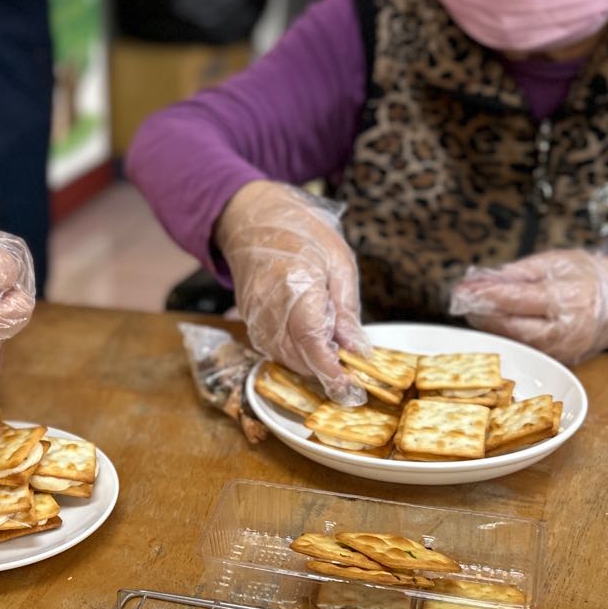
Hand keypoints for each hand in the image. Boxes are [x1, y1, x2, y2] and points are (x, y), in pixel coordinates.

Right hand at [214, 181, 369, 405]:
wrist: (252, 219)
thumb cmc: (300, 233)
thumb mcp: (338, 262)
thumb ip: (346, 309)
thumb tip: (358, 349)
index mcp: (297, 287)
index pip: (313, 343)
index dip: (333, 371)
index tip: (353, 389)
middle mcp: (269, 309)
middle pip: (300, 358)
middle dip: (328, 370)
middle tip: (355, 371)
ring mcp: (254, 318)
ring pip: (286, 359)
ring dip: (312, 364)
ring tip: (336, 353)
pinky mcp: (248, 322)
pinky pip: (273, 350)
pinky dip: (295, 353)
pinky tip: (312, 342)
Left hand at [447, 249, 607, 363]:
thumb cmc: (589, 276)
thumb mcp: (555, 262)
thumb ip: (517, 273)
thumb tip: (480, 281)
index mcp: (568, 300)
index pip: (517, 300)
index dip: (486, 295)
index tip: (461, 289)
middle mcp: (566, 331)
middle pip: (512, 327)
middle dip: (482, 314)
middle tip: (461, 300)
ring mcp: (564, 351)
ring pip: (516, 342)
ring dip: (490, 327)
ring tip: (472, 309)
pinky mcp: (562, 361)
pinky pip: (527, 349)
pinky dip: (506, 336)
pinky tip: (493, 324)